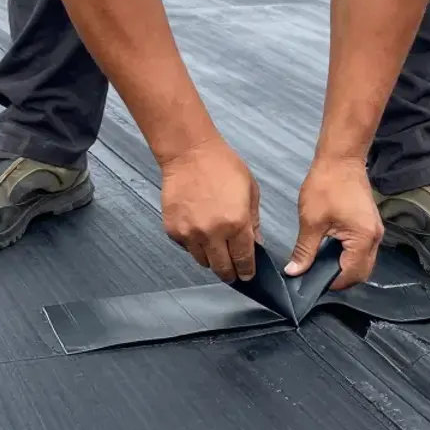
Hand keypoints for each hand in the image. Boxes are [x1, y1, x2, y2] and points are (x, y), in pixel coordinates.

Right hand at [158, 137, 261, 282]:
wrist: (189, 153)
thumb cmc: (222, 166)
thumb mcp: (250, 191)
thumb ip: (253, 222)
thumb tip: (256, 244)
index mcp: (236, 224)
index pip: (243, 259)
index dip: (246, 271)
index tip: (247, 275)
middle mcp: (212, 233)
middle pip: (222, 268)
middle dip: (230, 273)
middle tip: (232, 272)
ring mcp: (190, 233)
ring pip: (203, 261)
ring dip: (211, 259)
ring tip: (215, 248)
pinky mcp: (174, 230)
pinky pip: (187, 248)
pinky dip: (194, 246)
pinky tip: (199, 231)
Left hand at [284, 156, 382, 289]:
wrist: (341, 158)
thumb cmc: (327, 184)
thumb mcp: (311, 221)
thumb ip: (304, 251)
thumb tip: (295, 271)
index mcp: (363, 239)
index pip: (351, 274)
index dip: (331, 283)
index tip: (312, 282)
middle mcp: (374, 238)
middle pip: (361, 272)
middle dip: (340, 278)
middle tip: (316, 276)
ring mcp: (374, 231)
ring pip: (363, 262)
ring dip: (345, 267)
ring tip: (321, 265)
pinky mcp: (370, 225)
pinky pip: (362, 250)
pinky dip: (348, 256)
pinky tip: (330, 251)